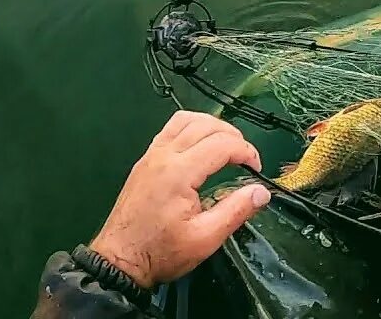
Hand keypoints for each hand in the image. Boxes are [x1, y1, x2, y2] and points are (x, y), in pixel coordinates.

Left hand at [89, 111, 270, 287]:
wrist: (119, 261)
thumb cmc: (161, 252)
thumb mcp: (205, 238)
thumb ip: (236, 210)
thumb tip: (261, 192)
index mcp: (179, 173)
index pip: (222, 144)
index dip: (247, 151)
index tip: (256, 170)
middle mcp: (164, 156)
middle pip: (207, 125)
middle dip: (234, 136)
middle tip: (246, 158)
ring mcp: (151, 156)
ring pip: (186, 120)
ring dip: (212, 126)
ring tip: (227, 145)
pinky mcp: (145, 161)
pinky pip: (171, 129)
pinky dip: (192, 128)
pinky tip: (201, 145)